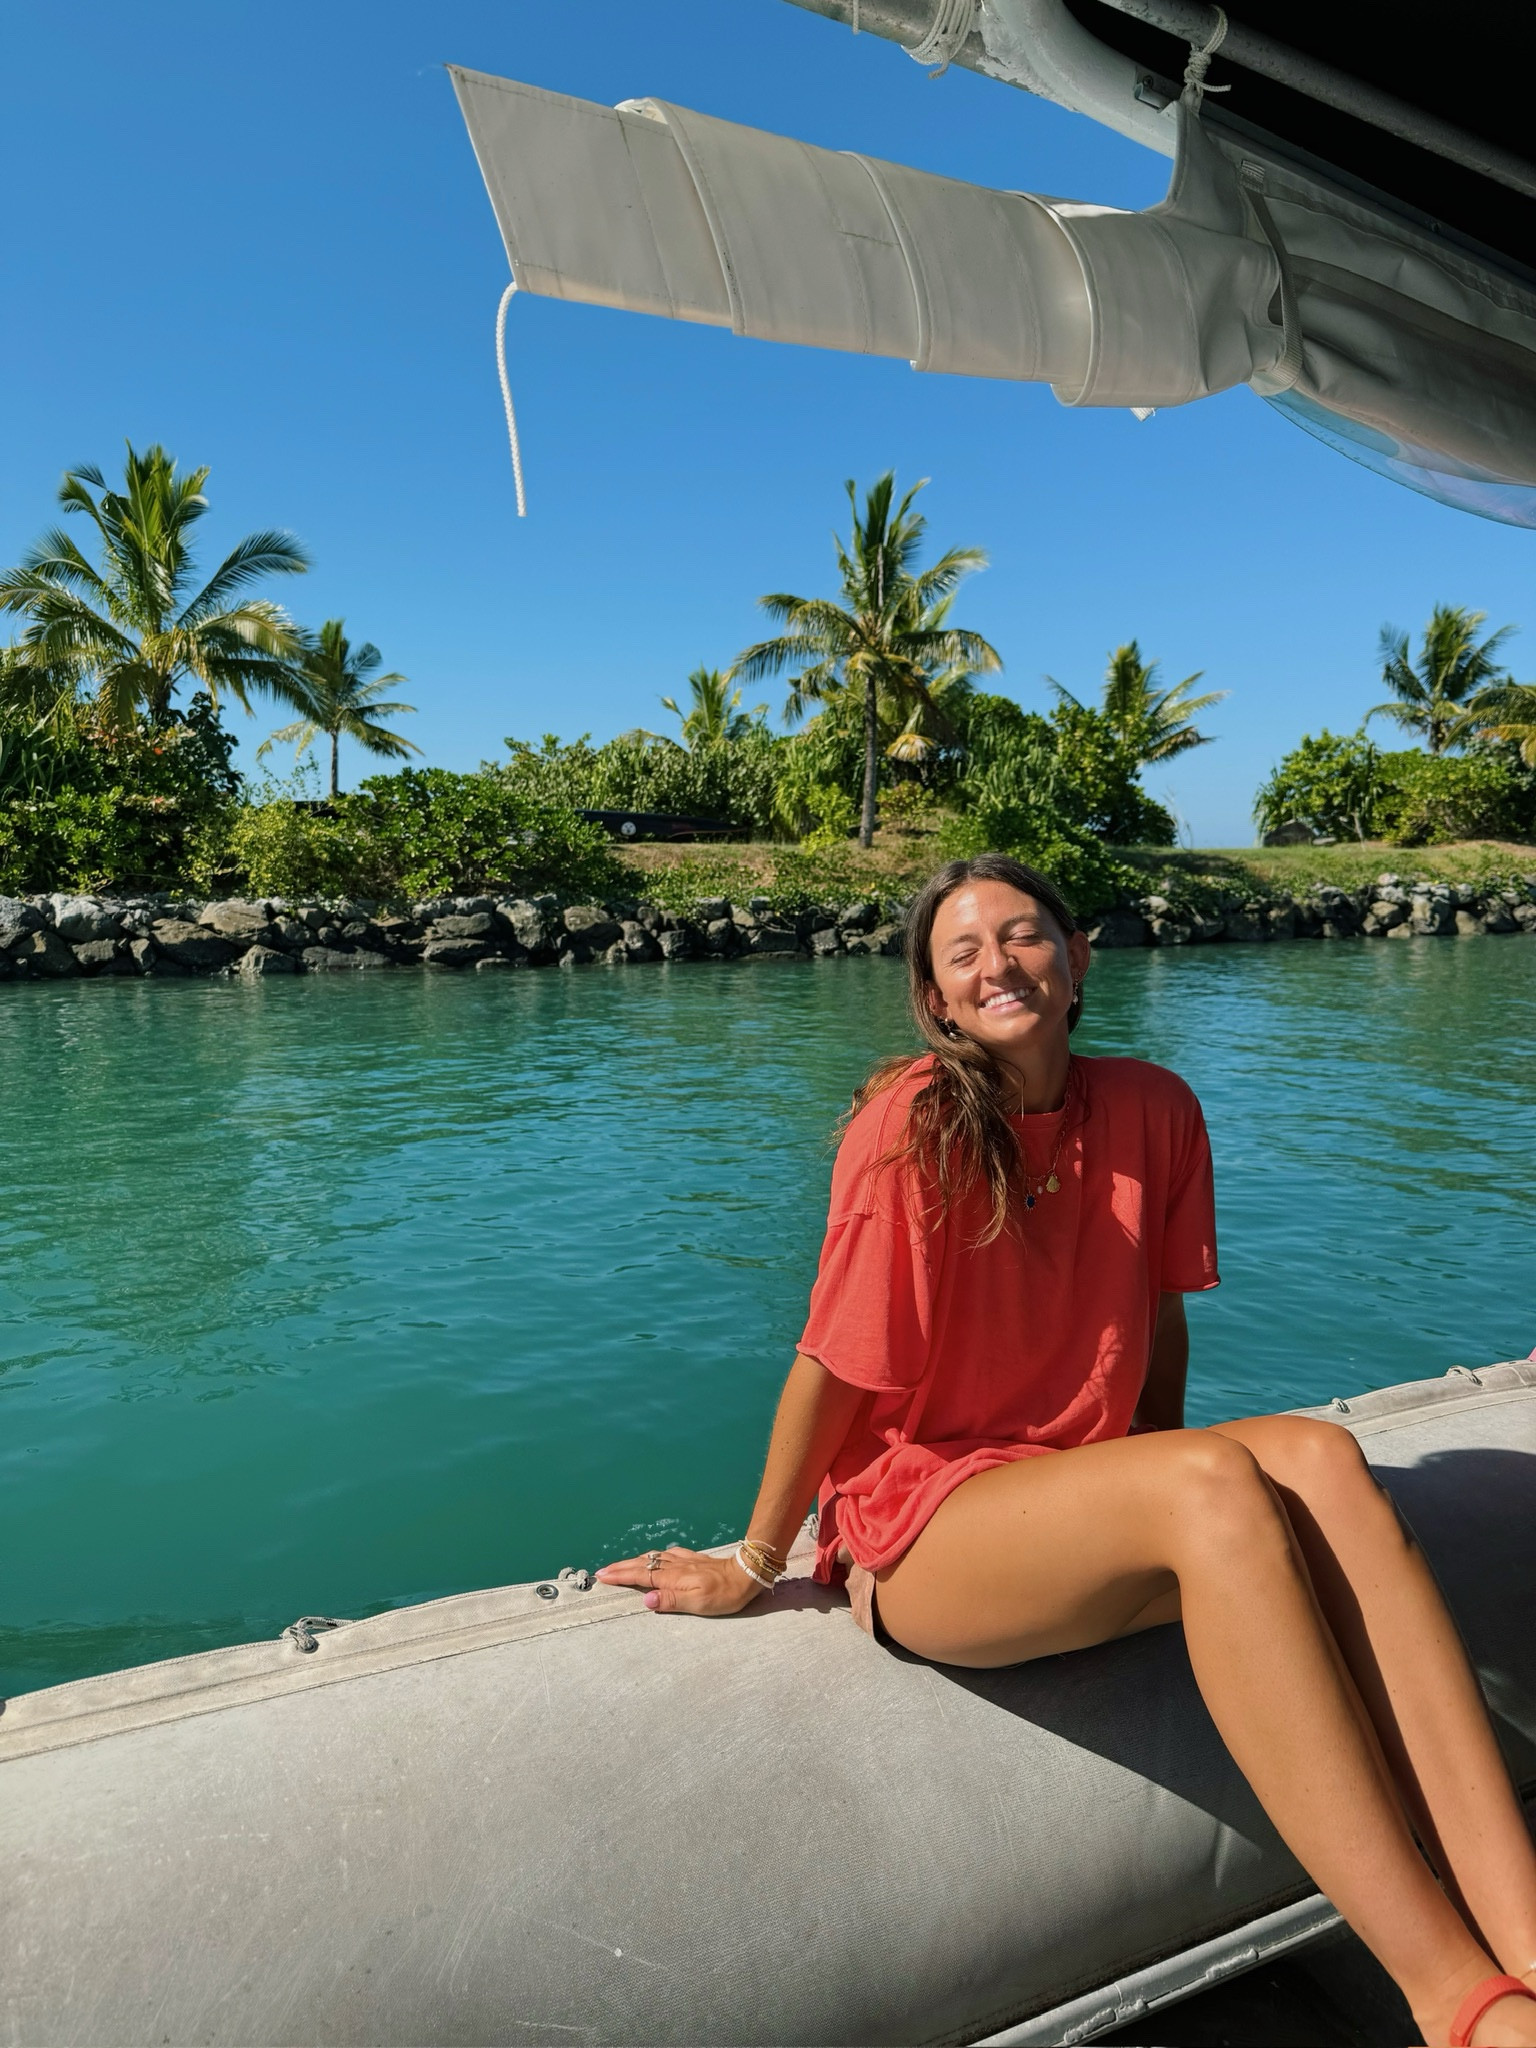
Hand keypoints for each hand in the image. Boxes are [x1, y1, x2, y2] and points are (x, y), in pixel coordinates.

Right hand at [595, 1544, 761, 1616]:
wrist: (746, 1574)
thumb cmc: (724, 1595)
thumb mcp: (699, 1603)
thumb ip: (672, 1600)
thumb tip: (646, 1599)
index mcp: (673, 1578)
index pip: (641, 1576)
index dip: (621, 1576)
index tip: (602, 1576)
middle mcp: (675, 1566)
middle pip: (643, 1564)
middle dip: (621, 1567)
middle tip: (603, 1571)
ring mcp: (684, 1560)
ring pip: (653, 1558)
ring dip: (634, 1561)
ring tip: (621, 1565)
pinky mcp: (693, 1559)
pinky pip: (667, 1554)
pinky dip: (654, 1556)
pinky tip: (656, 1556)